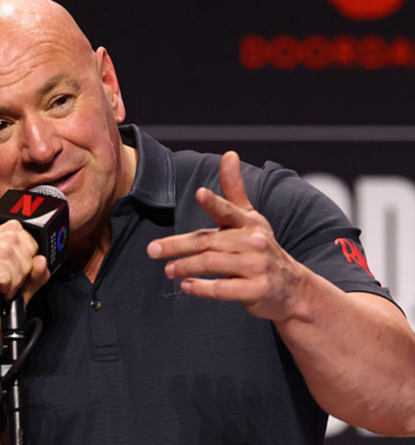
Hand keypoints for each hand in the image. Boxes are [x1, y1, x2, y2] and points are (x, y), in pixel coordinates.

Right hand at [0, 221, 48, 364]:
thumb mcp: (21, 293)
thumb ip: (34, 275)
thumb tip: (41, 259)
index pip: (13, 228)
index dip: (29, 248)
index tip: (27, 271)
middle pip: (12, 237)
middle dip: (24, 264)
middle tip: (17, 285)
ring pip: (5, 251)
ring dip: (16, 275)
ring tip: (8, 291)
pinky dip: (5, 281)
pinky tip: (1, 293)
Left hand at [147, 151, 308, 321]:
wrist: (292, 287)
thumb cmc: (260, 248)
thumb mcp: (250, 218)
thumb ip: (234, 190)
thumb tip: (229, 154)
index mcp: (249, 223)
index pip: (229, 210)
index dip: (214, 202)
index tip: (199, 192)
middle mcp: (255, 242)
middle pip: (208, 241)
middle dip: (177, 245)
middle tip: (152, 250)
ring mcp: (258, 266)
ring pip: (213, 264)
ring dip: (186, 266)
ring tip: (167, 270)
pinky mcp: (258, 290)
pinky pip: (224, 289)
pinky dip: (202, 288)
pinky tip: (185, 286)